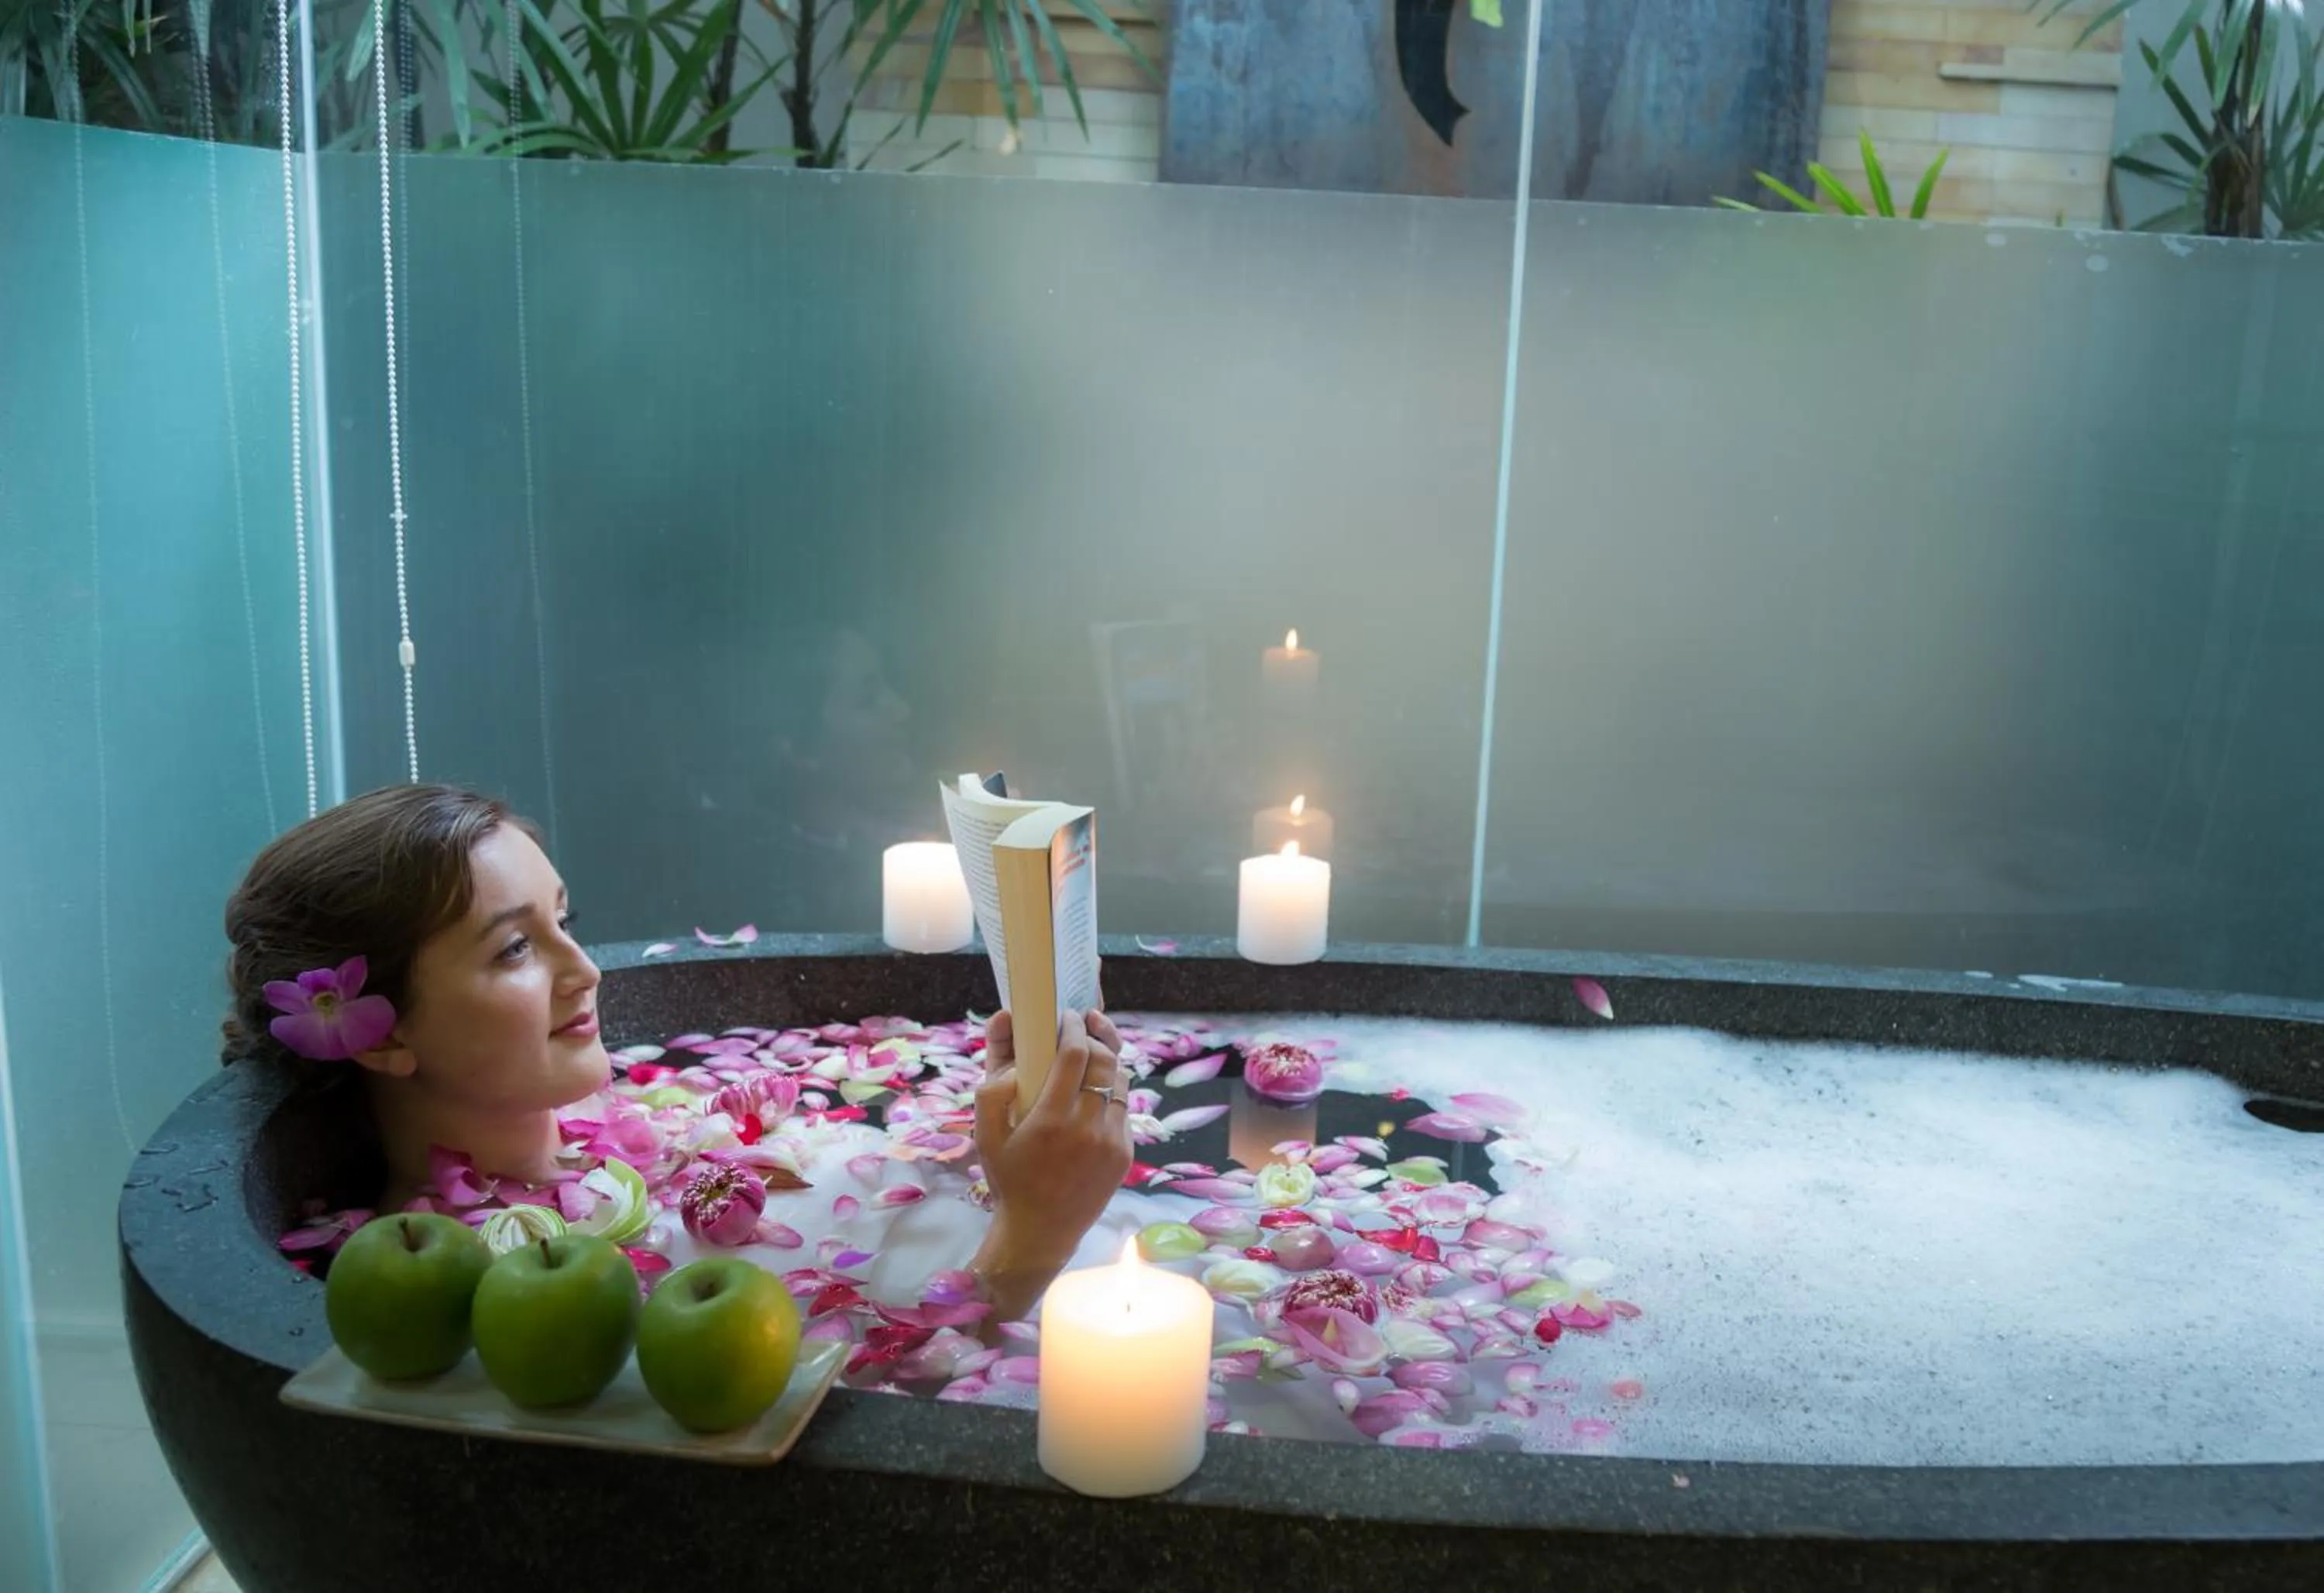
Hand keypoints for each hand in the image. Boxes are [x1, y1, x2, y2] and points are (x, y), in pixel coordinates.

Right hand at [970, 1007, 1132, 1322]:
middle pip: (1105, 1060)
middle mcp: (1088, 1128)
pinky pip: (1123, 1108)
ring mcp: (1112, 1141)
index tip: (1066, 1015)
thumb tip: (1007, 1028)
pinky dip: (1111, 1091)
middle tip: (1082, 1023)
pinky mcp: (1125, 1153)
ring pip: (1120, 1081)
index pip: (1076, 1054)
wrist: (1040, 1231)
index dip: (1074, 1026)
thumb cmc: (1008, 1178)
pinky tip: (1094, 1091)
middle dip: (1095, 1034)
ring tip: (1091, 1052)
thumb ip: (992, 1082)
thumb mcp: (985, 1133)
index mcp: (1051, 1120)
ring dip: (1107, 1060)